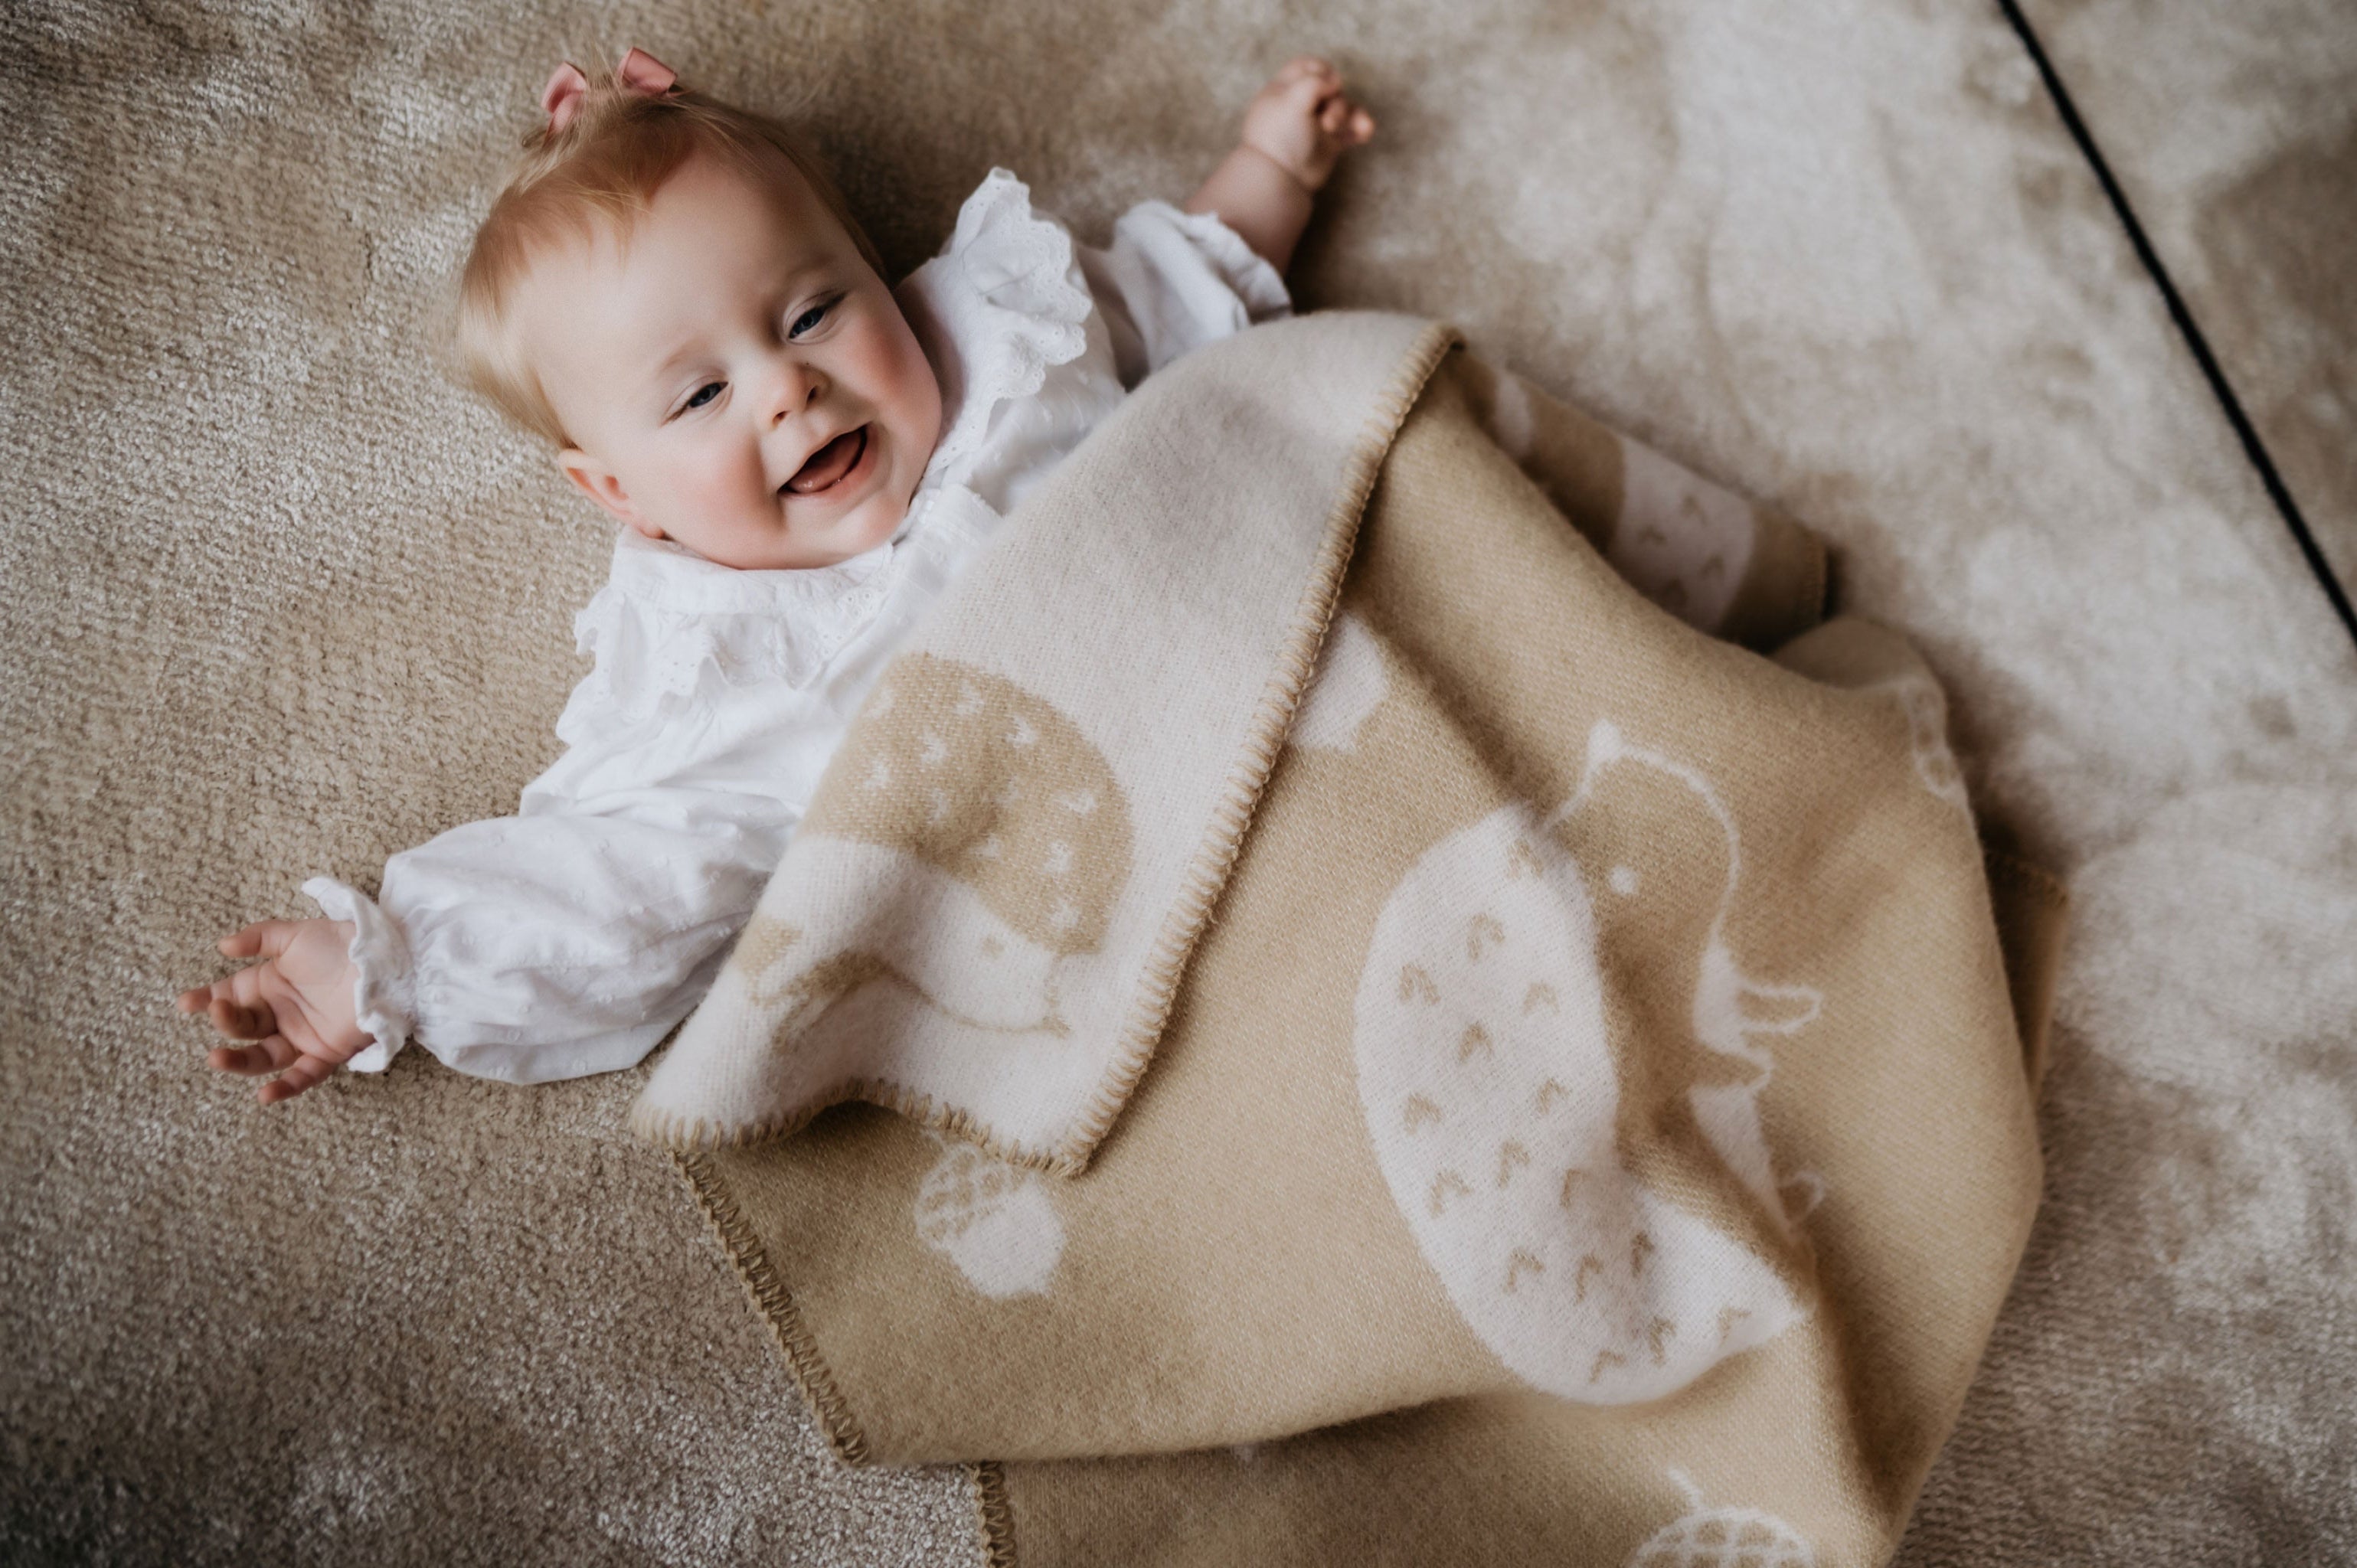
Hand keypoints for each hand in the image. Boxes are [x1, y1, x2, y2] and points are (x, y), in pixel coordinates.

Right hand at [176, 918, 370, 1103]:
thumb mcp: (295, 935)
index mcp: (269, 985)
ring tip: (217, 1059)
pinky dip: (285, 1088)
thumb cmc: (342, 943)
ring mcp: (302, 1035)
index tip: (187, 1004)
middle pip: (243, 1027)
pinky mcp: (327, 1053)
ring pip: (263, 1057)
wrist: (386, 960)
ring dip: (239, 1062)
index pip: (229, 997)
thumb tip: (222, 946)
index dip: (207, 1000)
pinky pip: (303, 1076)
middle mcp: (281, 1013)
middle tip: (219, 1011)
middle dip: (226, 1022)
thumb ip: (259, 938)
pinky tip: (264, 1096)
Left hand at [1238, 57, 1374, 195]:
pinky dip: (1360, 129)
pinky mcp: (1328, 144)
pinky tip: (1365, 133)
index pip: (1305, 68)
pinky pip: (1350, 130)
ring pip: (1343, 108)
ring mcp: (1315, 125)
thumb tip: (1334, 82)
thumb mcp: (1292, 99)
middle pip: (1330, 88)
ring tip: (1353, 129)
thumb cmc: (1280, 137)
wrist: (1280, 179)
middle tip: (1329, 122)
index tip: (1326, 84)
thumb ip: (1315, 82)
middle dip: (1337, 101)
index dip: (1320, 70)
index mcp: (1284, 91)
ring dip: (1352, 115)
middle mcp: (1300, 105)